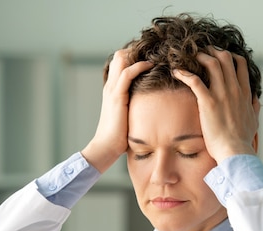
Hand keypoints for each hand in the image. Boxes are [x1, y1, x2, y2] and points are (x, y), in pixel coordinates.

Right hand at [82, 50, 152, 172]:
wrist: (106, 146)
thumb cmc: (120, 135)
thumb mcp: (129, 115)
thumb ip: (136, 106)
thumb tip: (152, 106)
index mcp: (113, 88)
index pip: (121, 61)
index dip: (135, 55)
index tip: (153, 55)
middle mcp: (111, 85)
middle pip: (120, 55)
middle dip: (138, 50)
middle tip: (156, 53)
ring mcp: (112, 89)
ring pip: (122, 59)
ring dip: (139, 54)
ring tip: (155, 54)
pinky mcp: (116, 96)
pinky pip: (127, 74)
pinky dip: (139, 66)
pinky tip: (151, 65)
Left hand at [172, 47, 259, 163]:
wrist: (235, 151)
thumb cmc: (242, 139)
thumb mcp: (254, 120)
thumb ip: (254, 106)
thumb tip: (255, 98)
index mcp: (244, 92)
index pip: (240, 64)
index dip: (229, 55)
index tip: (219, 56)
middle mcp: (234, 89)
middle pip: (225, 58)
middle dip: (213, 51)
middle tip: (202, 51)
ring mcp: (221, 94)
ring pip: (212, 63)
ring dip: (200, 57)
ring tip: (190, 57)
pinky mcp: (208, 102)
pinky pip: (194, 80)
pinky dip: (184, 73)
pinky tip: (176, 72)